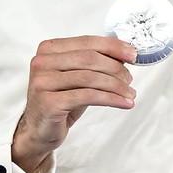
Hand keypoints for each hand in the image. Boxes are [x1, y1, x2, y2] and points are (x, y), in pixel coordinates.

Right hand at [9, 36, 140, 172]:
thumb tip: (126, 53)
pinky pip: (88, 96)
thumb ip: (95, 63)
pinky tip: (123, 103)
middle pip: (90, 58)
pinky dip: (111, 99)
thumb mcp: (78, 77)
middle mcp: (42, 62)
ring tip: (130, 94)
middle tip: (130, 80)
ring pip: (91, 78)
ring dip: (116, 86)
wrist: (40, 130)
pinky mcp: (49, 102)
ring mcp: (43, 82)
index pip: (87, 42)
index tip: (133, 54)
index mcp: (49, 49)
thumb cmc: (61, 101)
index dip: (113, 47)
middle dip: (116, 69)